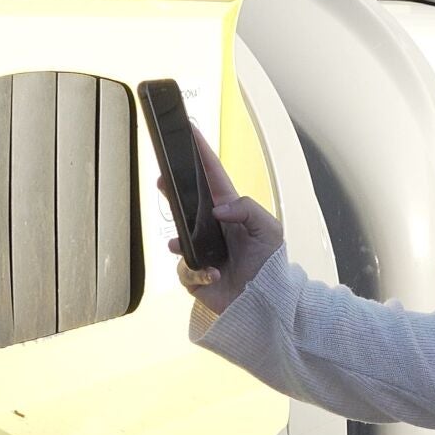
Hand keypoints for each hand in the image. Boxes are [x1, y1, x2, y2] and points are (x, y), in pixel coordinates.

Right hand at [159, 123, 284, 314]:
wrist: (268, 302)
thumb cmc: (271, 263)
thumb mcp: (269, 228)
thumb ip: (246, 209)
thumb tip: (217, 210)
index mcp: (231, 212)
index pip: (213, 178)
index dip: (201, 155)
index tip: (190, 132)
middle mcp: (213, 229)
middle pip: (186, 202)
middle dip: (173, 190)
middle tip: (163, 179)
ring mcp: (202, 252)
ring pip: (178, 238)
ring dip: (181, 241)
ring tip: (182, 244)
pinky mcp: (195, 275)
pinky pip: (185, 269)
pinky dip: (198, 272)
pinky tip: (212, 274)